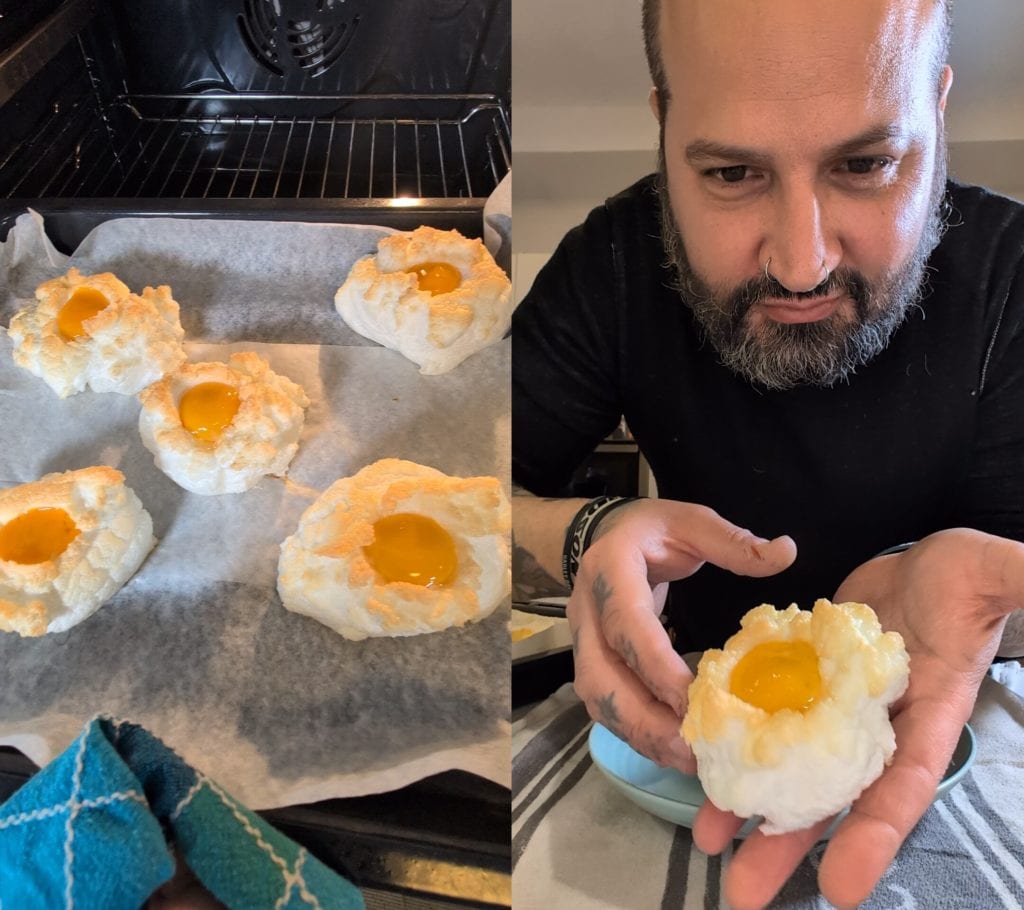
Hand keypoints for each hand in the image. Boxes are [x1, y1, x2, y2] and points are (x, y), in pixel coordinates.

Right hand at [568, 499, 795, 769]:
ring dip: (640, 735)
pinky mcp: (591, 664)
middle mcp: (586, 611)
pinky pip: (607, 708)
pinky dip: (638, 734)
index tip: (696, 700)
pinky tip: (674, 752)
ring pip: (599, 701)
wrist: (601, 535)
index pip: (627, 624)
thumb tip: (786, 552)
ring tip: (689, 762)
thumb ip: (733, 541)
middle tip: (692, 749)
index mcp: (609, 569)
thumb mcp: (690, 521)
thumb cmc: (651, 531)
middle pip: (601, 677)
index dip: (657, 666)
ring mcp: (583, 642)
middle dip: (644, 719)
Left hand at [693, 528, 1023, 909]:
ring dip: (747, 802)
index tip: (839, 889)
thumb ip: (1015, 584)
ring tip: (705, 840)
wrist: (915, 564)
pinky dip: (734, 736)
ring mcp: (833, 707)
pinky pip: (764, 713)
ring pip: (787, 764)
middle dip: (789, 843)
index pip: (904, 787)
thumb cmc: (960, 577)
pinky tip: (699, 758)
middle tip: (742, 892)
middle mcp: (876, 726)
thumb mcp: (990, 575)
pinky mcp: (801, 680)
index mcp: (929, 719)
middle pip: (831, 794)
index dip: (874, 836)